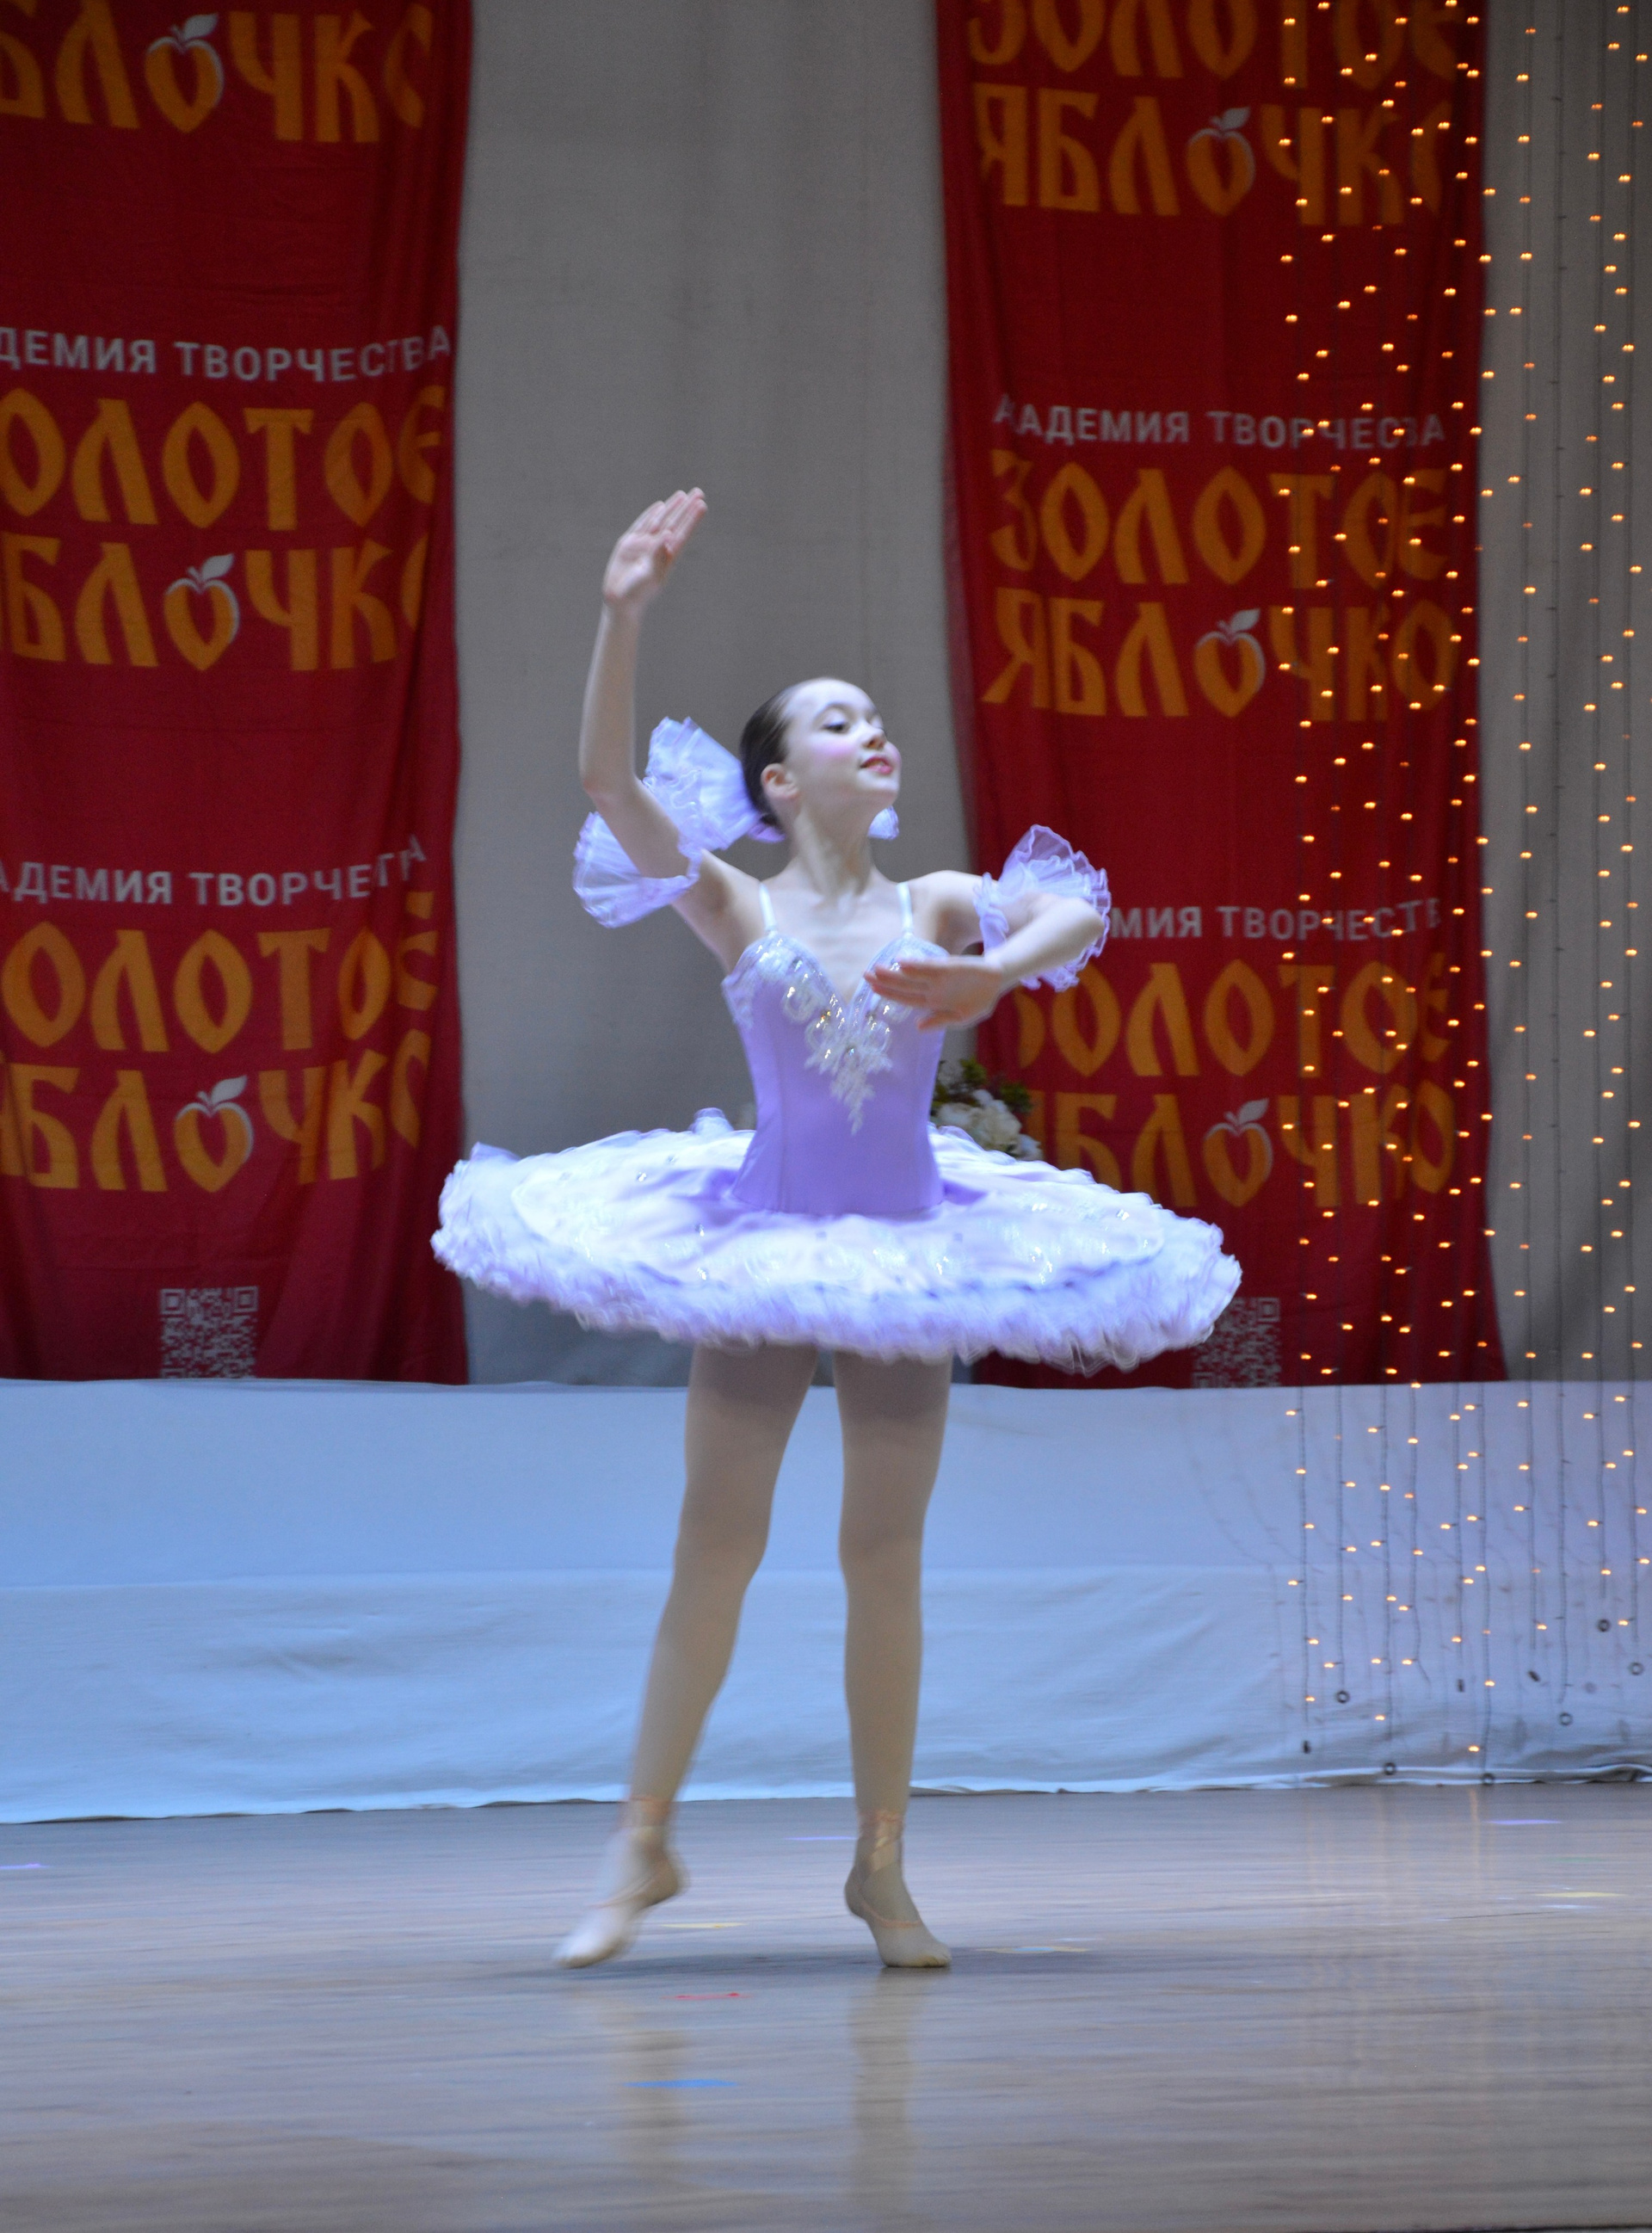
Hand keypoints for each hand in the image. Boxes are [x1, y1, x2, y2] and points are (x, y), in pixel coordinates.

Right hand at [602, 489, 705, 615]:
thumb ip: (658, 554)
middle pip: (674, 523)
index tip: (702, 505)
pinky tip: (660, 506)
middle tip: (698, 492)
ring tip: (682, 495)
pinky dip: (651, 515)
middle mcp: (657, 549)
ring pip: (660, 521)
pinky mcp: (629, 544)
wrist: (619, 602)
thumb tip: (669, 534)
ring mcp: (643, 545)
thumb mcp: (650, 575)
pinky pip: (642, 525)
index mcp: (667, 557)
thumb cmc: (637, 593)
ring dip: (671, 508)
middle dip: (685, 508)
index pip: (682, 533)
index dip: (692, 519)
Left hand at [864, 954, 1007, 1031]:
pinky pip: (930, 967)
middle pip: (904, 986)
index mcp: (932, 1000)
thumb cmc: (979, 999)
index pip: (905, 998)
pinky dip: (917, 965)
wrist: (998, 981)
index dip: (889, 994)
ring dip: (895, 972)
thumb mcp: (960, 1017)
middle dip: (885, 981)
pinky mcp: (950, 967)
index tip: (872, 989)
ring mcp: (939, 977)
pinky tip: (902, 963)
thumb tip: (919, 1026)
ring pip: (912, 975)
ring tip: (876, 968)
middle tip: (865, 975)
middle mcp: (932, 988)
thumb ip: (940, 1020)